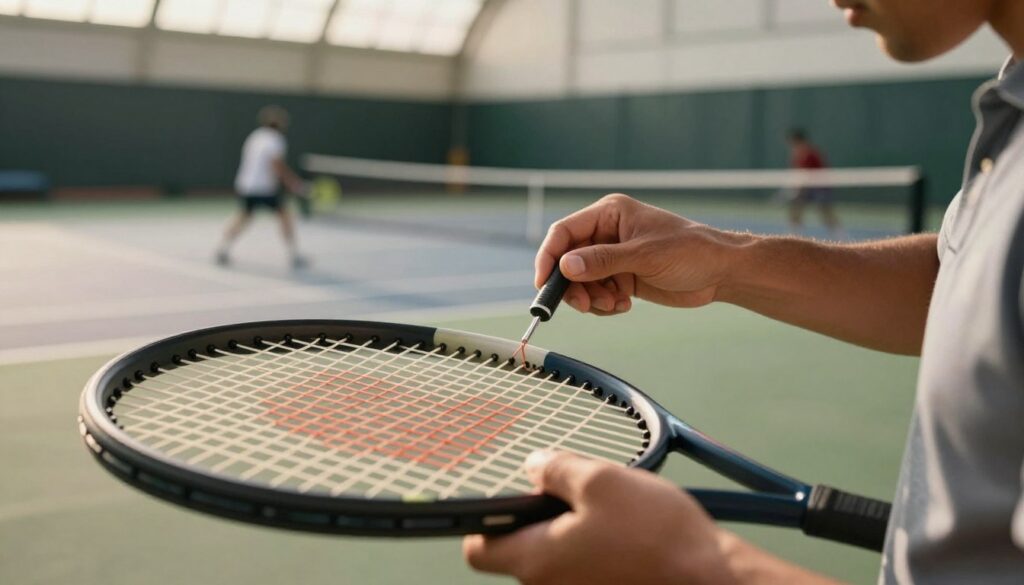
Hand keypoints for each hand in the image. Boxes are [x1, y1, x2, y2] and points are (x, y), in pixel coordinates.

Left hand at [463, 451, 737, 584]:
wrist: (712, 579)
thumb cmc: (656, 532)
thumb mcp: (602, 480)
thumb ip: (556, 470)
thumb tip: (532, 467)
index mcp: (536, 562)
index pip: (478, 551)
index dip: (486, 521)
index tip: (512, 497)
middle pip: (521, 550)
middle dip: (542, 517)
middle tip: (579, 492)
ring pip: (557, 558)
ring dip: (572, 531)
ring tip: (611, 511)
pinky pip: (584, 571)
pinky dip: (594, 550)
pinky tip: (626, 534)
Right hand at [535, 194, 747, 314]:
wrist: (721, 272)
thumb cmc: (690, 250)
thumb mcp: (644, 255)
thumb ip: (603, 261)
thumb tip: (565, 267)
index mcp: (609, 214)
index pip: (564, 232)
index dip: (549, 257)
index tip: (544, 283)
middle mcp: (606, 234)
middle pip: (568, 261)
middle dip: (573, 286)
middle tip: (586, 306)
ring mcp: (614, 257)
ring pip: (581, 282)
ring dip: (591, 298)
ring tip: (615, 304)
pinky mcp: (622, 277)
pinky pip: (597, 293)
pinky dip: (604, 304)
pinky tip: (624, 304)